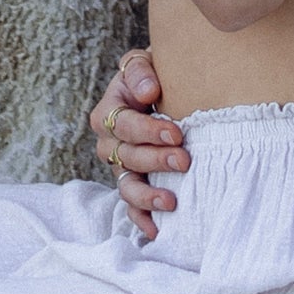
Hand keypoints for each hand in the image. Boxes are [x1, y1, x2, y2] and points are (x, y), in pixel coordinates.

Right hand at [88, 48, 189, 237]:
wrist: (166, 88)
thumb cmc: (155, 74)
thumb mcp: (144, 62)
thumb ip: (140, 70)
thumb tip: (146, 92)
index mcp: (109, 111)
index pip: (122, 123)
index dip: (147, 130)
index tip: (177, 132)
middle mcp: (109, 142)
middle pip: (126, 156)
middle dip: (155, 161)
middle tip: (184, 160)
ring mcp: (120, 167)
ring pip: (126, 186)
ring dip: (147, 196)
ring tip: (171, 202)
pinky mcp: (133, 184)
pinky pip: (131, 207)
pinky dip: (142, 220)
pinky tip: (158, 231)